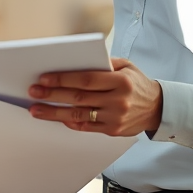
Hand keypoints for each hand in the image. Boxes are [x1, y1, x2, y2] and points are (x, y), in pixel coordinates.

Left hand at [26, 57, 161, 137]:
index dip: (63, 79)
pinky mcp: (112, 130)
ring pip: (78, 114)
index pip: (86, 79)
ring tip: (36, 109)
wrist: (158, 108)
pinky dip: (69, 122)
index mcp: (121, 81)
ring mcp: (114, 117)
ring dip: (54, 112)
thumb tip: (76, 62)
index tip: (44, 78)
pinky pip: (86, 127)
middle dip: (53, 94)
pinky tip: (56, 117)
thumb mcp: (127, 66)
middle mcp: (117, 100)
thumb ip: (105, 64)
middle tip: (34, 92)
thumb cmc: (137, 84)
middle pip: (78, 97)